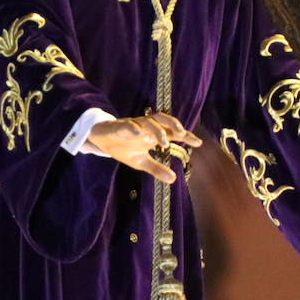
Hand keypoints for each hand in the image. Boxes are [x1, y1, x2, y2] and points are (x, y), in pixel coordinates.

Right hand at [84, 112, 200, 183]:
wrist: (100, 140)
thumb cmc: (123, 148)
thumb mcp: (140, 162)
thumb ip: (156, 169)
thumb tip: (174, 179)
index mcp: (152, 135)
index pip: (172, 132)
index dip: (185, 136)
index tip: (198, 143)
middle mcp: (145, 127)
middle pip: (162, 119)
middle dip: (173, 125)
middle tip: (182, 134)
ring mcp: (133, 125)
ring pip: (148, 121)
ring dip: (157, 129)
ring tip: (163, 141)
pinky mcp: (119, 126)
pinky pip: (127, 124)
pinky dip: (133, 128)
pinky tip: (138, 134)